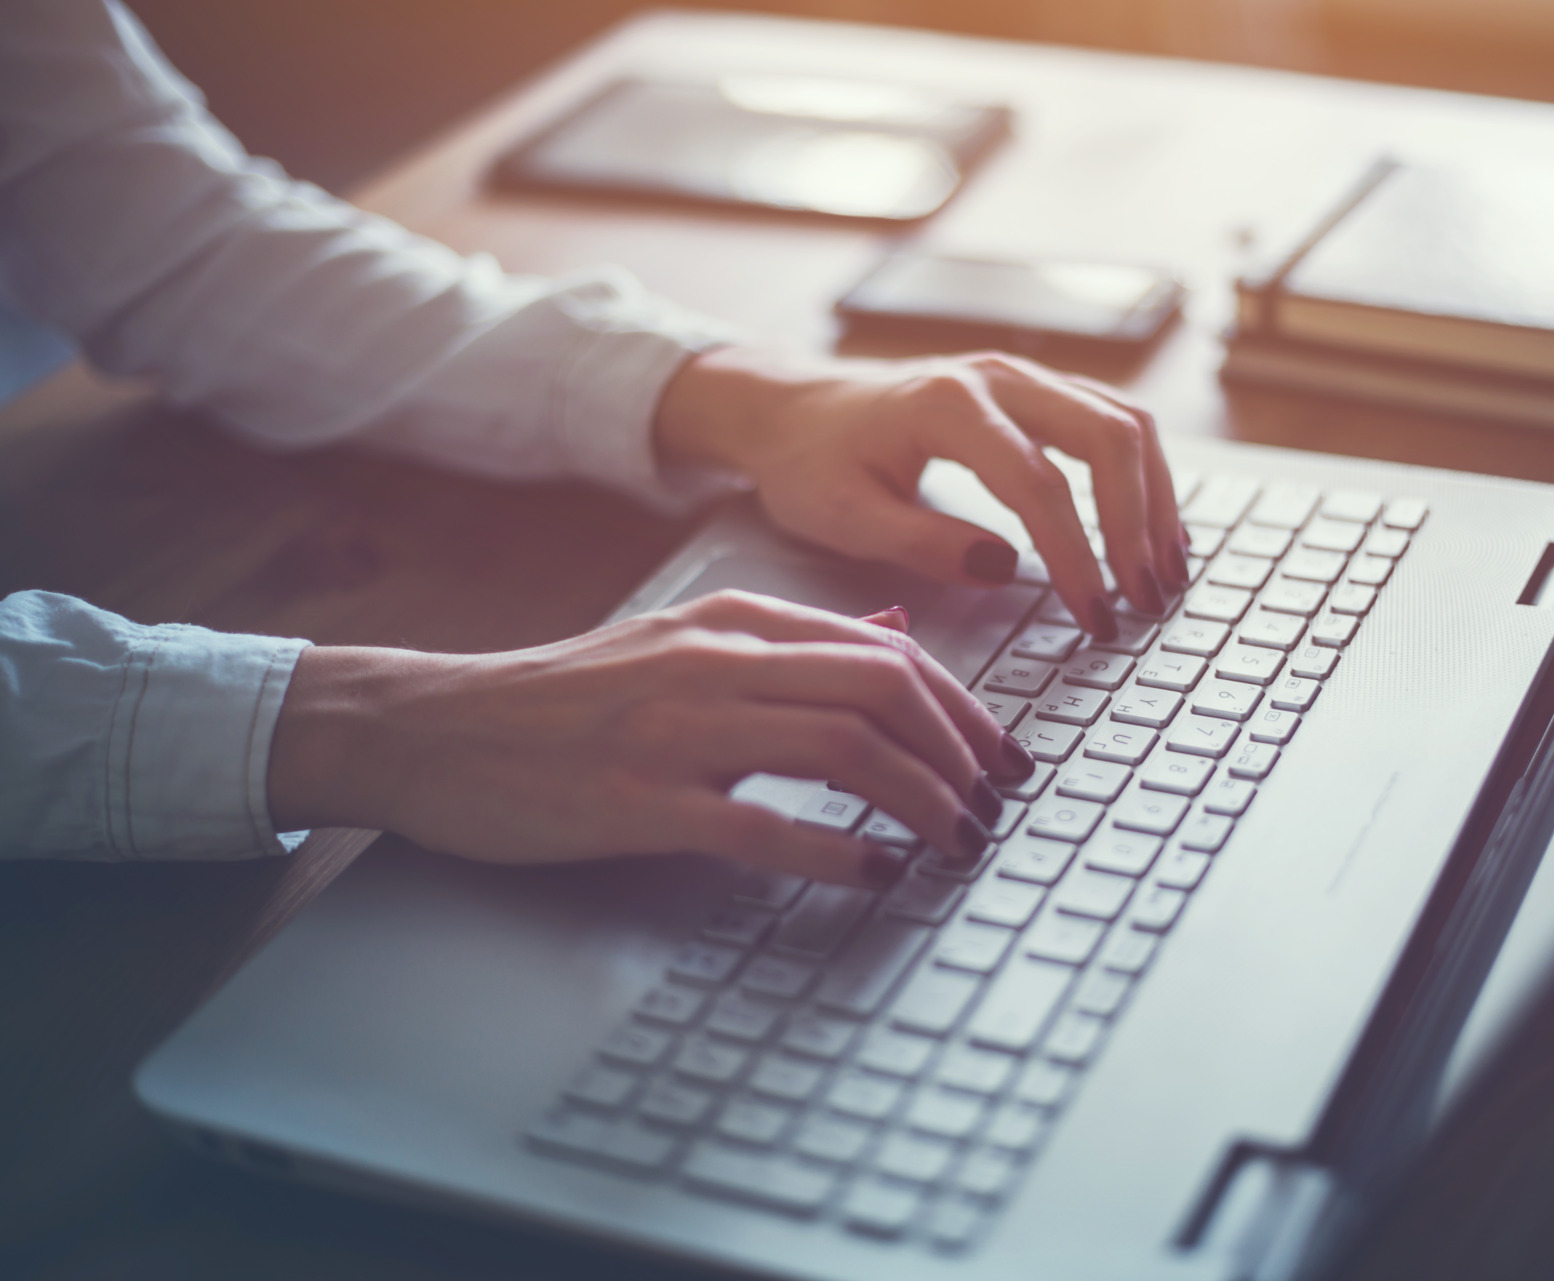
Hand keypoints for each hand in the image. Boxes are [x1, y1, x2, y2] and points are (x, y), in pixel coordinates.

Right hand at [265, 592, 1035, 886]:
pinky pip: (763, 824)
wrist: (438, 726)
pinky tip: (876, 873)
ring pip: (842, 749)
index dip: (963, 709)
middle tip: (994, 807)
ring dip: (921, 801)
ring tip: (956, 843)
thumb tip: (892, 638)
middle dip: (961, 752)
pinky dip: (836, 851)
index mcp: (734, 623)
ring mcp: (679, 731)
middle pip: (884, 691)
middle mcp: (718, 664)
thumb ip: (791, 642)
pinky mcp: (641, 802)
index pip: (888, 652)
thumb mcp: (683, 642)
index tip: (1000, 759)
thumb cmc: (566, 696)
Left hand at [654, 347, 1188, 639]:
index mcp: (946, 406)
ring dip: (1155, 497)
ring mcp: (1022, 376)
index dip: (1076, 555)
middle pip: (1107, 436)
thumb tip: (1004, 568)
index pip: (1039, 483)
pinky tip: (1152, 530)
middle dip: (1137, 523)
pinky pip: (1112, 421)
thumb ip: (921, 543)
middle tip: (1145, 598)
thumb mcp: (842, 516)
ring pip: (1123, 422)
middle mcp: (997, 377)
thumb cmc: (811, 462)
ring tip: (1166, 572)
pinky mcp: (1035, 392)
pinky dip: (1143, 476)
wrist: (794, 407)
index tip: (1094, 615)